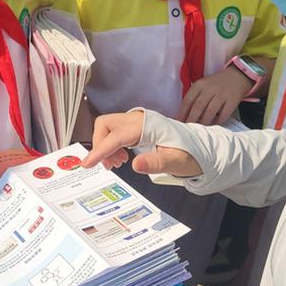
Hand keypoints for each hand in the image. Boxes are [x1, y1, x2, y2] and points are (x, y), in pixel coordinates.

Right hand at [81, 111, 200, 177]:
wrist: (199, 148)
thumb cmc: (189, 154)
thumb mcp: (177, 162)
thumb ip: (157, 163)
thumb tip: (136, 165)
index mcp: (147, 126)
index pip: (115, 136)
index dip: (99, 150)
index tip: (86, 164)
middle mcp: (139, 119)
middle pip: (105, 124)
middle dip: (100, 145)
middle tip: (109, 166)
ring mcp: (137, 120)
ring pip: (107, 127)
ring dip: (105, 146)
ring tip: (117, 164)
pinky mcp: (137, 125)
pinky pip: (115, 130)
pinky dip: (112, 144)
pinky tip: (122, 158)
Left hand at [178, 68, 251, 125]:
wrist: (236, 76)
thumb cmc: (215, 84)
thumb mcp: (203, 85)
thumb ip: (194, 96)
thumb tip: (184, 115)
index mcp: (200, 84)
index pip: (188, 99)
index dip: (182, 112)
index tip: (179, 122)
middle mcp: (210, 89)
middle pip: (198, 106)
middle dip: (191, 119)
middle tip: (188, 129)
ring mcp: (222, 94)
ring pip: (210, 111)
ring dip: (203, 122)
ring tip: (199, 129)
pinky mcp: (232, 100)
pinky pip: (223, 114)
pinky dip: (217, 122)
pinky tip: (213, 125)